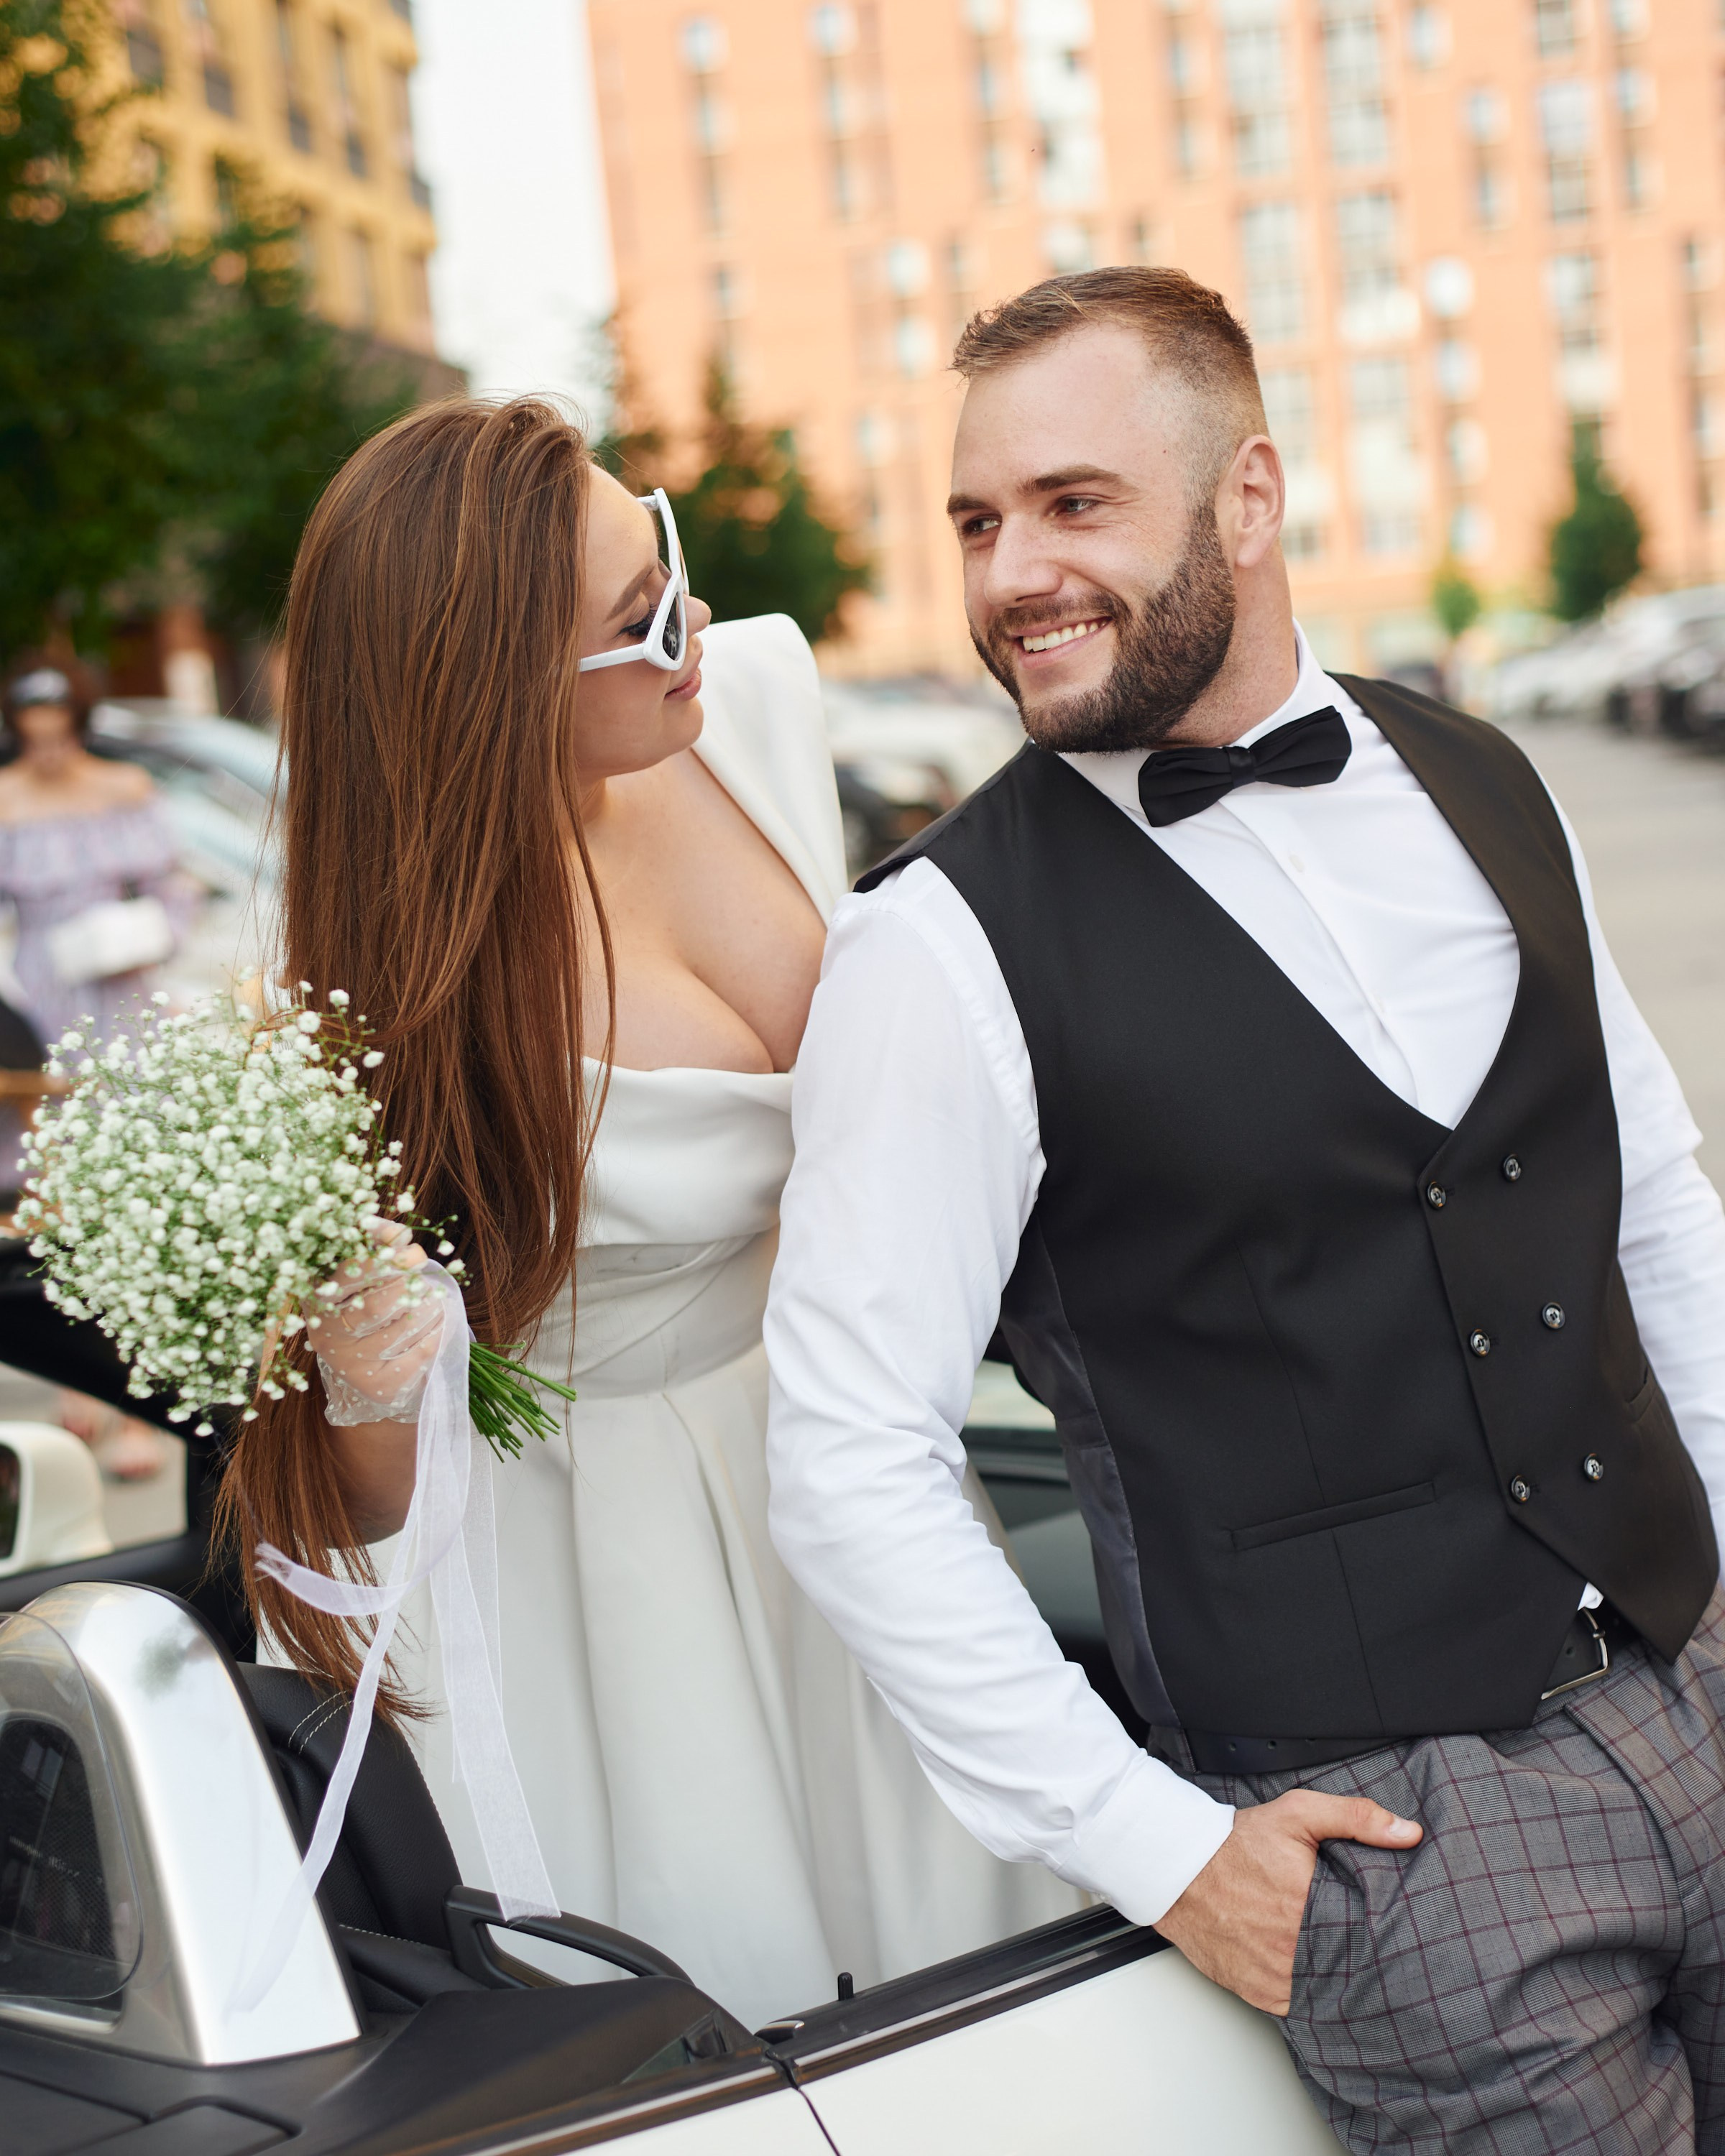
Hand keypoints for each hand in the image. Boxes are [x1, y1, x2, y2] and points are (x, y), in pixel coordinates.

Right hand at [310, 1216, 438, 1423]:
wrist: (370, 1374)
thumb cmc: (368, 1310)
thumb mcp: (362, 1276)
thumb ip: (375, 1247)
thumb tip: (397, 1231)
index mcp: (317, 1302)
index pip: (347, 1276)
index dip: (380, 1257)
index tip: (406, 1242)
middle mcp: (328, 1336)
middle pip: (376, 1305)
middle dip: (408, 1282)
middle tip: (421, 1266)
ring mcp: (353, 1364)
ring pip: (405, 1325)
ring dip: (429, 1304)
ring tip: (431, 1296)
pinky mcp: (382, 1385)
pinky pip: (424, 1349)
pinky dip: (438, 1329)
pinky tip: (436, 1322)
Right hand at [1156, 1789, 1420, 2015]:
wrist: (1178, 1870)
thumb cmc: (1236, 1843)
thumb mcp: (1296, 1813)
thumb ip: (1355, 1817)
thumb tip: (1407, 1833)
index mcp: (1309, 1905)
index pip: (1370, 1934)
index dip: (1386, 1933)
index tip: (1396, 1928)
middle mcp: (1292, 1948)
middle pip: (1351, 1964)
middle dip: (1363, 1955)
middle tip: (1368, 1941)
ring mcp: (1275, 1976)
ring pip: (1327, 1989)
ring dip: (1339, 1978)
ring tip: (1347, 1959)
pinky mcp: (1258, 1993)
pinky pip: (1299, 2004)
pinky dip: (1310, 1993)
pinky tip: (1317, 1973)